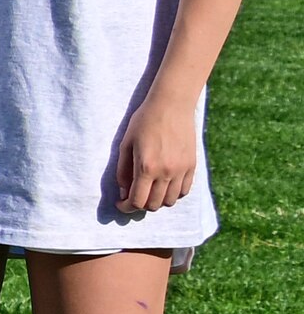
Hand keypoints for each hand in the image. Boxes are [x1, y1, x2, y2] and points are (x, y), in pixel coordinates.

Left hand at [109, 89, 201, 220]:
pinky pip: (184, 191)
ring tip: (149, 191)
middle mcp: (166, 172)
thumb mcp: (125, 145)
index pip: (137, 201)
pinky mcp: (192, 165)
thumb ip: (123, 171)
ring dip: (158, 201)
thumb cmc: (144, 122)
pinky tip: (164, 186)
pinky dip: (173, 194)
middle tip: (133, 197)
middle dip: (140, 205)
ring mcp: (182, 170)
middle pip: (154, 205)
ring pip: (171, 201)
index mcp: (146, 168)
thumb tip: (124, 192)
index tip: (121, 203)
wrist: (172, 106)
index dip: (126, 207)